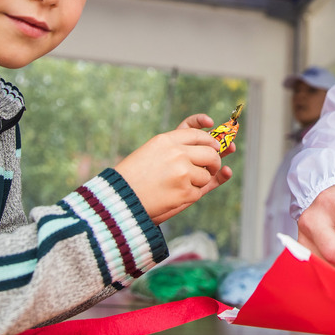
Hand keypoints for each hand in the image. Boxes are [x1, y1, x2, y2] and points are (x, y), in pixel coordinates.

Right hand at [115, 113, 232, 223]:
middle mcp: (176, 153)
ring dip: (199, 181)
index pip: (198, 135)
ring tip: (179, 185)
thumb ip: (179, 147)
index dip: (210, 140)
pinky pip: (199, 191)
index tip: (216, 146)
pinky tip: (174, 196)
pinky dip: (190, 195)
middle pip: (211, 153)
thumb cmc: (133, 176)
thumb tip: (213, 147)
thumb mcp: (152, 152)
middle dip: (214, 161)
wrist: (118, 200)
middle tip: (210, 168)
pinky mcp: (185, 191)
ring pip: (206, 174)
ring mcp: (182, 172)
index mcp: (166, 140)